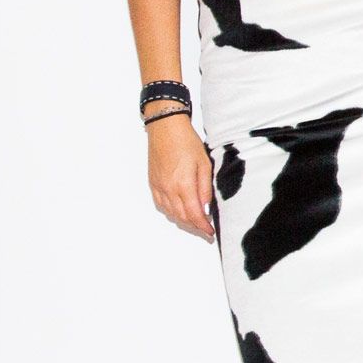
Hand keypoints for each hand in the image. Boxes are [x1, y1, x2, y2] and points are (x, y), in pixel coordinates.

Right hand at [147, 113, 215, 240]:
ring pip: (170, 213)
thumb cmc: (187, 143)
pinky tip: (179, 211)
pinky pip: (161, 205)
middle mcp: (168, 189)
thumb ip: (205, 188)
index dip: (202, 226)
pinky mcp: (152, 183)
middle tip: (205, 230)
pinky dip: (171, 212)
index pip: (194, 214)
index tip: (210, 232)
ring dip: (183, 221)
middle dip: (194, 226)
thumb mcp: (204, 164)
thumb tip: (206, 207)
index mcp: (183, 184)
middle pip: (181, 217)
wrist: (165, 129)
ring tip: (195, 222)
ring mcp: (158, 187)